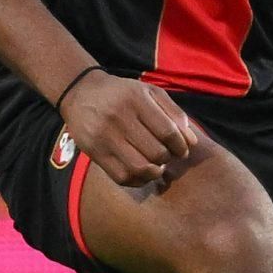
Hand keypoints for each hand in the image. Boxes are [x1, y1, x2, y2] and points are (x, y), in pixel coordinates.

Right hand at [60, 73, 199, 185]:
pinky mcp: (94, 152)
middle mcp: (119, 118)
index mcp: (136, 100)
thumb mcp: (150, 93)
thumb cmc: (123, 94)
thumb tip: (191, 142)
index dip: (180, 146)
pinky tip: (141, 172)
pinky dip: (137, 180)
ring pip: (139, 168)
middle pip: (156, 152)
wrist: (81, 93)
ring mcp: (104, 137)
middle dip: (168, 158)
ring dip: (154, 172)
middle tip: (167, 156)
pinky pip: (121, 176)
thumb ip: (174, 114)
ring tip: (156, 165)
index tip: (182, 149)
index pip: (168, 131)